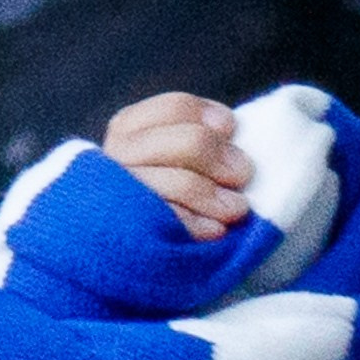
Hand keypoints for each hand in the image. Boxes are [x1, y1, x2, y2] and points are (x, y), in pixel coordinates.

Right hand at [103, 91, 253, 240]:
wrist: (120, 252)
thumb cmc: (158, 193)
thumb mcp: (170, 155)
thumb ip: (194, 137)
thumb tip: (228, 128)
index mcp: (128, 128)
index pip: (177, 108)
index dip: (210, 118)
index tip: (231, 129)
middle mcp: (117, 156)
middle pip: (188, 143)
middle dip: (221, 159)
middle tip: (242, 175)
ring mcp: (121, 195)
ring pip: (183, 183)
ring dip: (217, 197)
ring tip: (236, 209)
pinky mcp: (129, 233)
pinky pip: (175, 221)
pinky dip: (200, 225)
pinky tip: (216, 231)